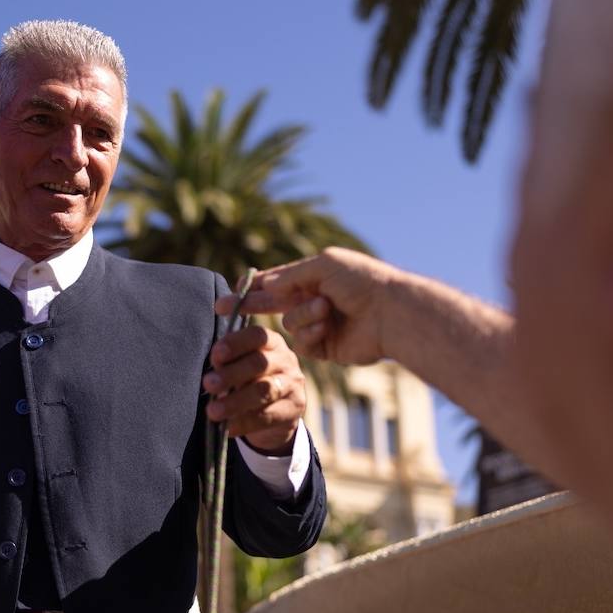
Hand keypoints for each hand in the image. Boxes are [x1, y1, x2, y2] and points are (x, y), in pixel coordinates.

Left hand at [203, 323, 305, 452]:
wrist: (276, 412)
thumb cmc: (249, 380)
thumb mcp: (241, 366)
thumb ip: (228, 363)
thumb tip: (212, 369)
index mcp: (270, 342)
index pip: (257, 336)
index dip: (236, 343)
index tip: (215, 355)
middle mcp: (285, 360)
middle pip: (260, 363)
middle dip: (231, 373)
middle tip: (208, 383)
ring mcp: (292, 384)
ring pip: (265, 390)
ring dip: (236, 401)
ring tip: (213, 411)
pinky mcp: (294, 409)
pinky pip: (267, 416)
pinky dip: (244, 423)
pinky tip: (228, 428)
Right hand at [215, 247, 398, 365]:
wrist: (391, 313)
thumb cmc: (362, 282)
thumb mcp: (324, 265)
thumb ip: (290, 276)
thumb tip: (265, 285)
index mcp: (313, 277)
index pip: (275, 281)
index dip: (252, 286)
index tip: (231, 292)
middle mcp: (313, 300)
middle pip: (272, 304)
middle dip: (249, 305)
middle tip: (221, 308)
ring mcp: (318, 324)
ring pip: (289, 324)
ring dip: (304, 316)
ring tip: (327, 310)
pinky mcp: (324, 347)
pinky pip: (302, 344)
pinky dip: (312, 334)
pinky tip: (328, 328)